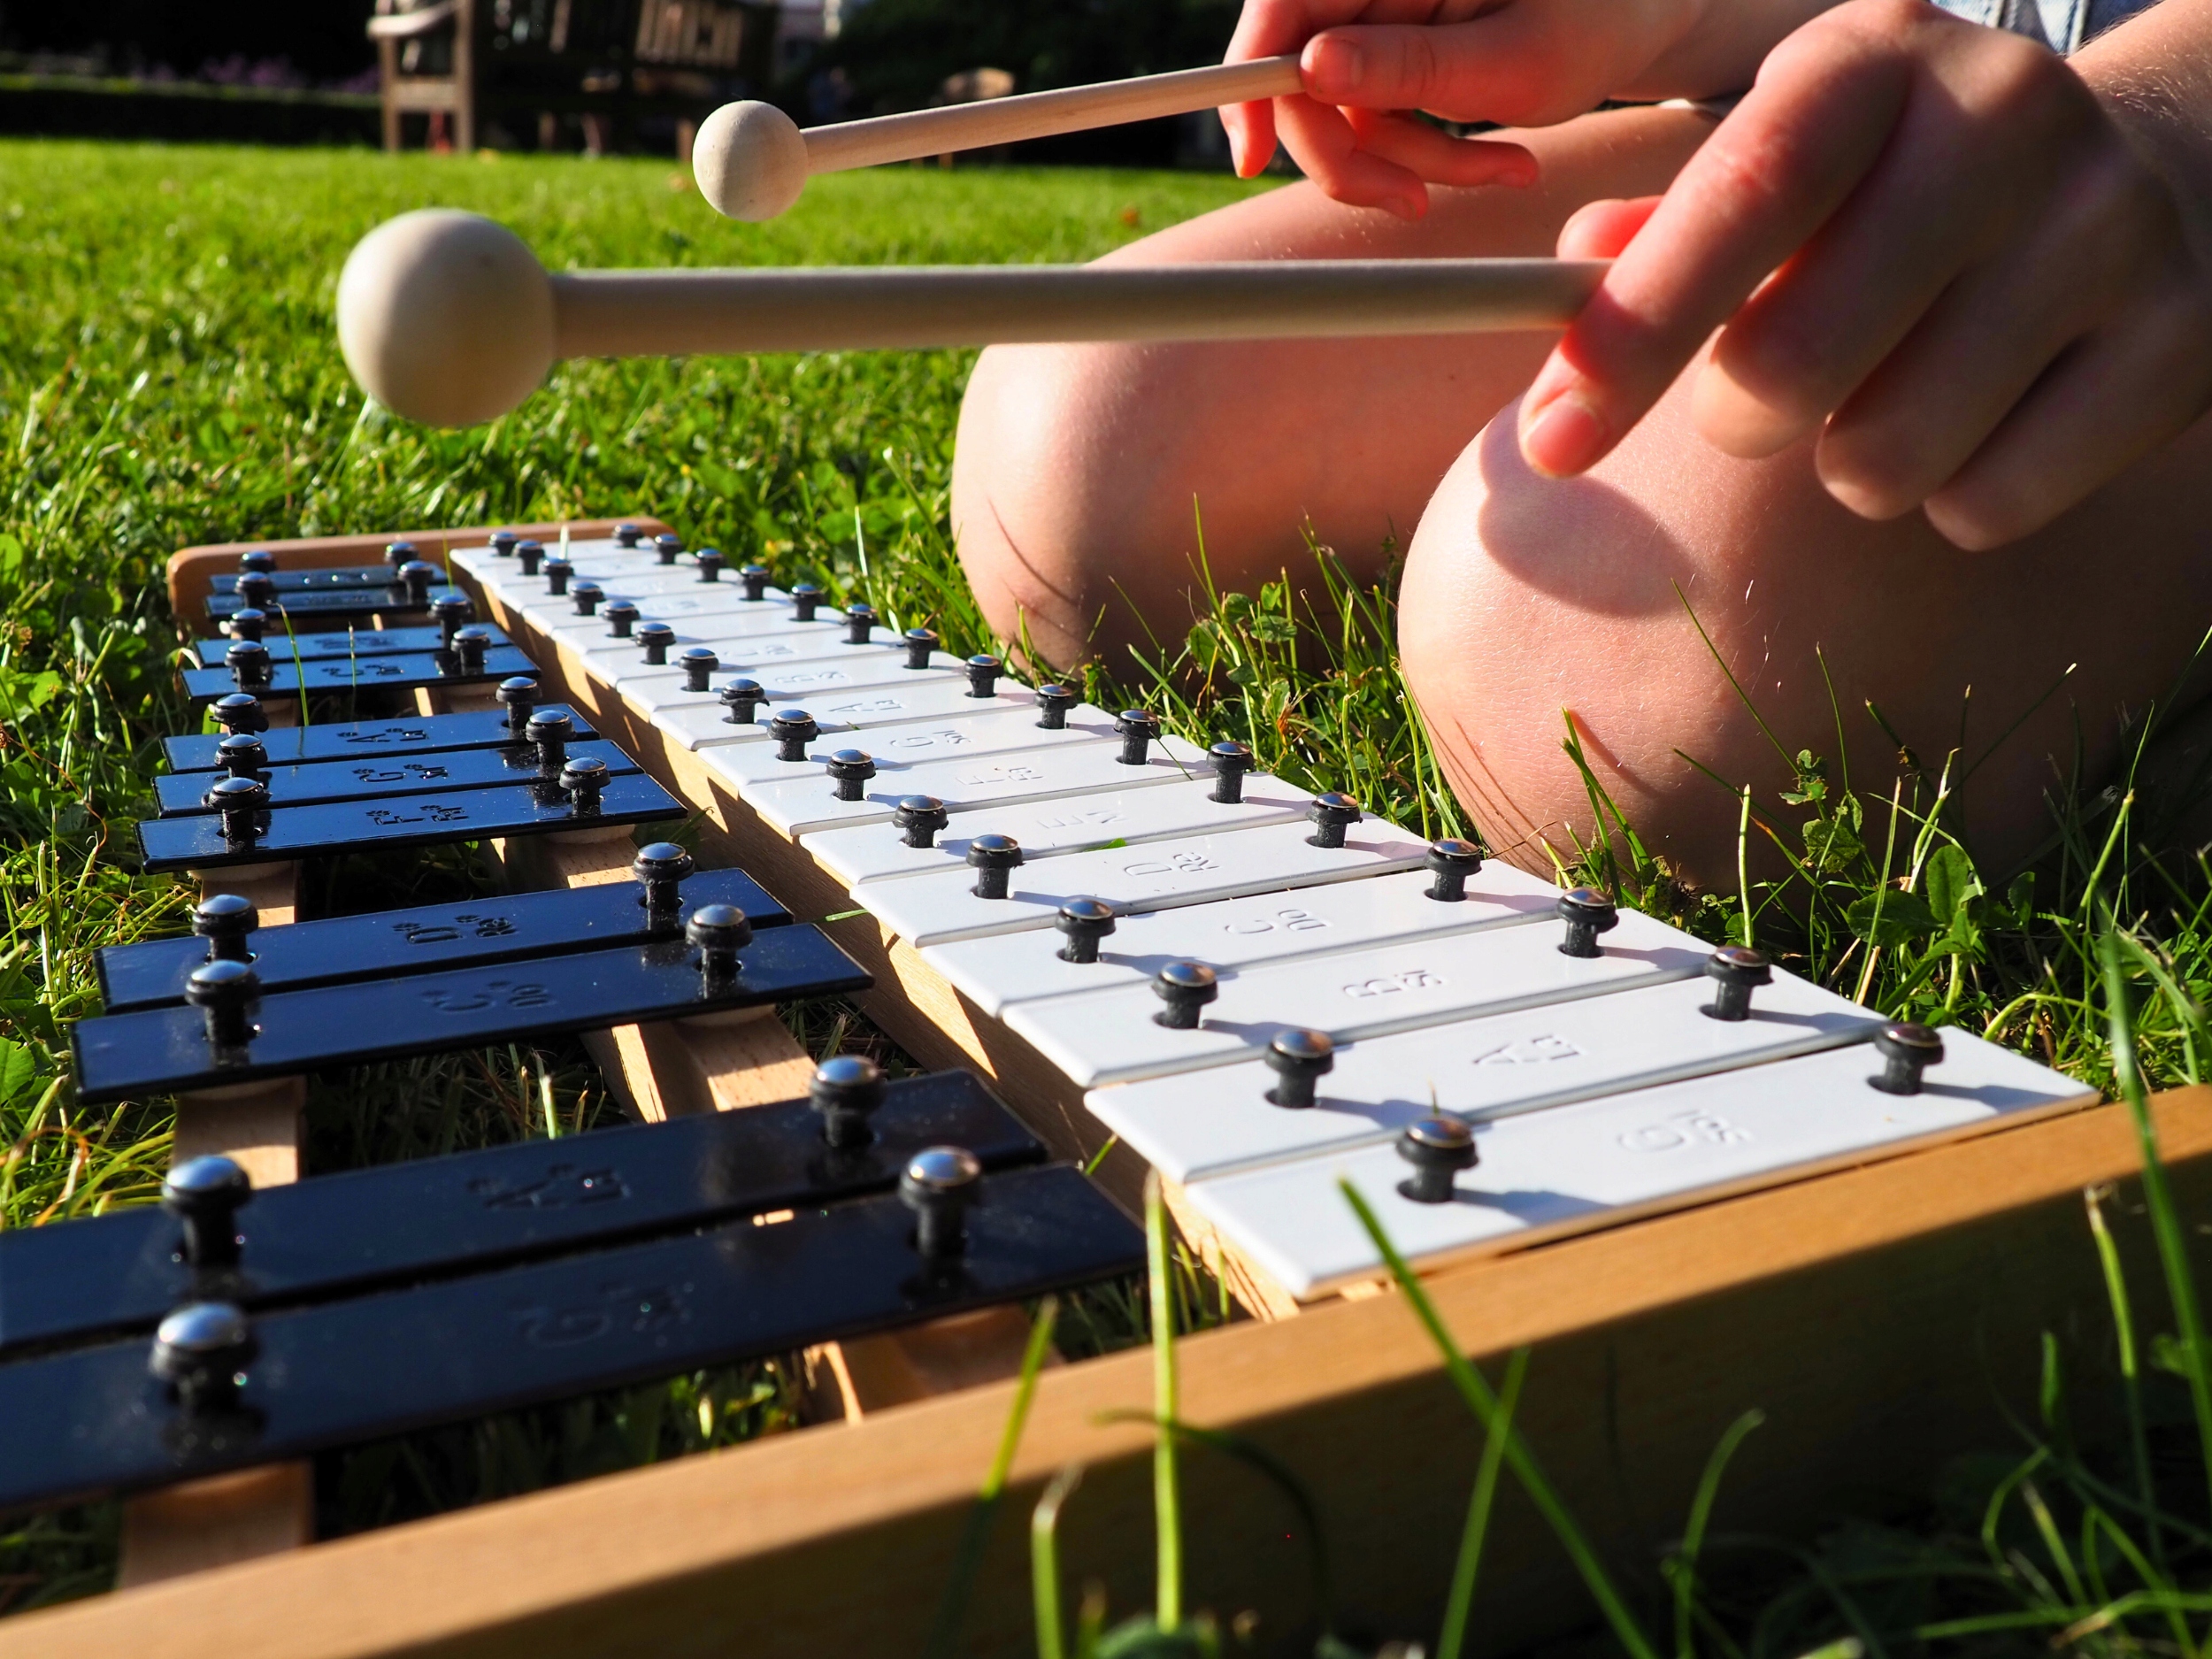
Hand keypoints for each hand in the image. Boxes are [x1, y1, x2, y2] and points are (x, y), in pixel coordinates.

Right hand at [1220, 0, 1785, 216]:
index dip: (1251, 78)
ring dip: (1416, 163)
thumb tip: (1312, 72)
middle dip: (1357, 153)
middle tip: (1416, 204)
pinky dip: (1433, 156)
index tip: (1250, 154)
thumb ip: (1412, 67)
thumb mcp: (1517, 57)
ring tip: (1509, 172)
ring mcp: (1387, 17)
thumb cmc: (1602, 18)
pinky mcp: (1400, 55)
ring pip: (1347, 111)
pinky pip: (1383, 120)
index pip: (1285, 2)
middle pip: (1305, 73)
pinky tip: (1501, 160)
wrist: (1651, 17)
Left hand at [1518, 0, 2211, 549]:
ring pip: (1885, 457)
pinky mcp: (2176, 342)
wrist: (2149, 177)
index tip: (1551, 440)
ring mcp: (2107, 228)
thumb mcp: (1787, 169)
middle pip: (1794, 358)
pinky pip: (1986, 504)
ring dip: (1850, 466)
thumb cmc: (1896, 195)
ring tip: (1888, 400)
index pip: (1739, 194)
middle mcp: (2003, 119)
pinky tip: (1984, 421)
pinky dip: (1952, 498)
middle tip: (1755, 404)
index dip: (1631, 331)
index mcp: (1876, 61)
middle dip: (1738, 418)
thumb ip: (1661, 241)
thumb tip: (1567, 312)